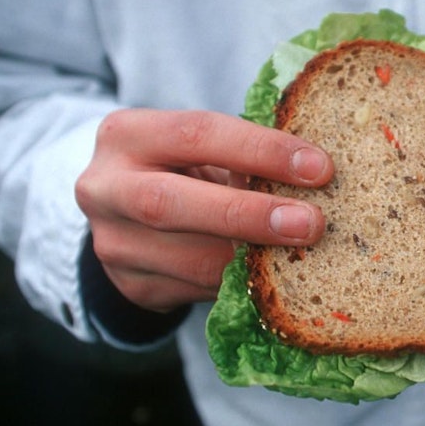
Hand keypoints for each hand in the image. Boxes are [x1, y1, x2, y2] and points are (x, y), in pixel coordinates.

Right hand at [75, 109, 332, 311]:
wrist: (129, 210)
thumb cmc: (185, 166)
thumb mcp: (204, 148)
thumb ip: (245, 156)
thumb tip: (318, 175)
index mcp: (127, 134)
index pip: (197, 134)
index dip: (261, 150)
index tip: (319, 168)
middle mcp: (105, 188)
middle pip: (170, 203)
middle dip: (248, 214)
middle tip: (310, 223)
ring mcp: (114, 243)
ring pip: (187, 260)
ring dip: (253, 261)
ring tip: (304, 254)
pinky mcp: (133, 286)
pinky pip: (198, 291)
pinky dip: (243, 285)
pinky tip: (277, 279)